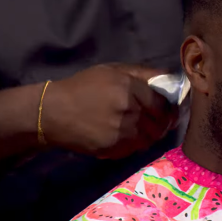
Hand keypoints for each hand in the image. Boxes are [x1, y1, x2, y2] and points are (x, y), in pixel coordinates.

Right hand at [41, 63, 176, 158]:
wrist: (52, 112)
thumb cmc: (82, 87)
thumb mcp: (112, 70)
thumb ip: (142, 73)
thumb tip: (168, 77)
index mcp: (130, 90)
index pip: (162, 105)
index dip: (168, 109)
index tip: (168, 110)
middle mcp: (130, 112)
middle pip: (159, 123)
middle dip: (161, 123)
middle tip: (158, 121)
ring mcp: (122, 133)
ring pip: (149, 138)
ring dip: (149, 135)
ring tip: (143, 129)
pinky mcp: (113, 150)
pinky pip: (135, 149)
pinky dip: (135, 144)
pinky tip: (127, 137)